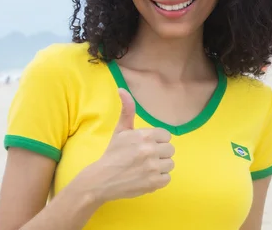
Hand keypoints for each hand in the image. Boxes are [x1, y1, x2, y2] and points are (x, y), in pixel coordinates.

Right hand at [84, 88, 174, 202]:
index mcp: (145, 136)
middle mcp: (150, 150)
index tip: (146, 146)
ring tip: (146, 168)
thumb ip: (127, 110)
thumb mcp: (120, 130)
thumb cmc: (113, 153)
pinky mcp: (153, 183)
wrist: (100, 180)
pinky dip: (159, 179)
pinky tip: (146, 177)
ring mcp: (153, 167)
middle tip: (145, 158)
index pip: (166, 136)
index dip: (157, 141)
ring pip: (170, 164)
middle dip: (160, 153)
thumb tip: (122, 89)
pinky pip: (167, 178)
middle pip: (170, 150)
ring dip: (160, 166)